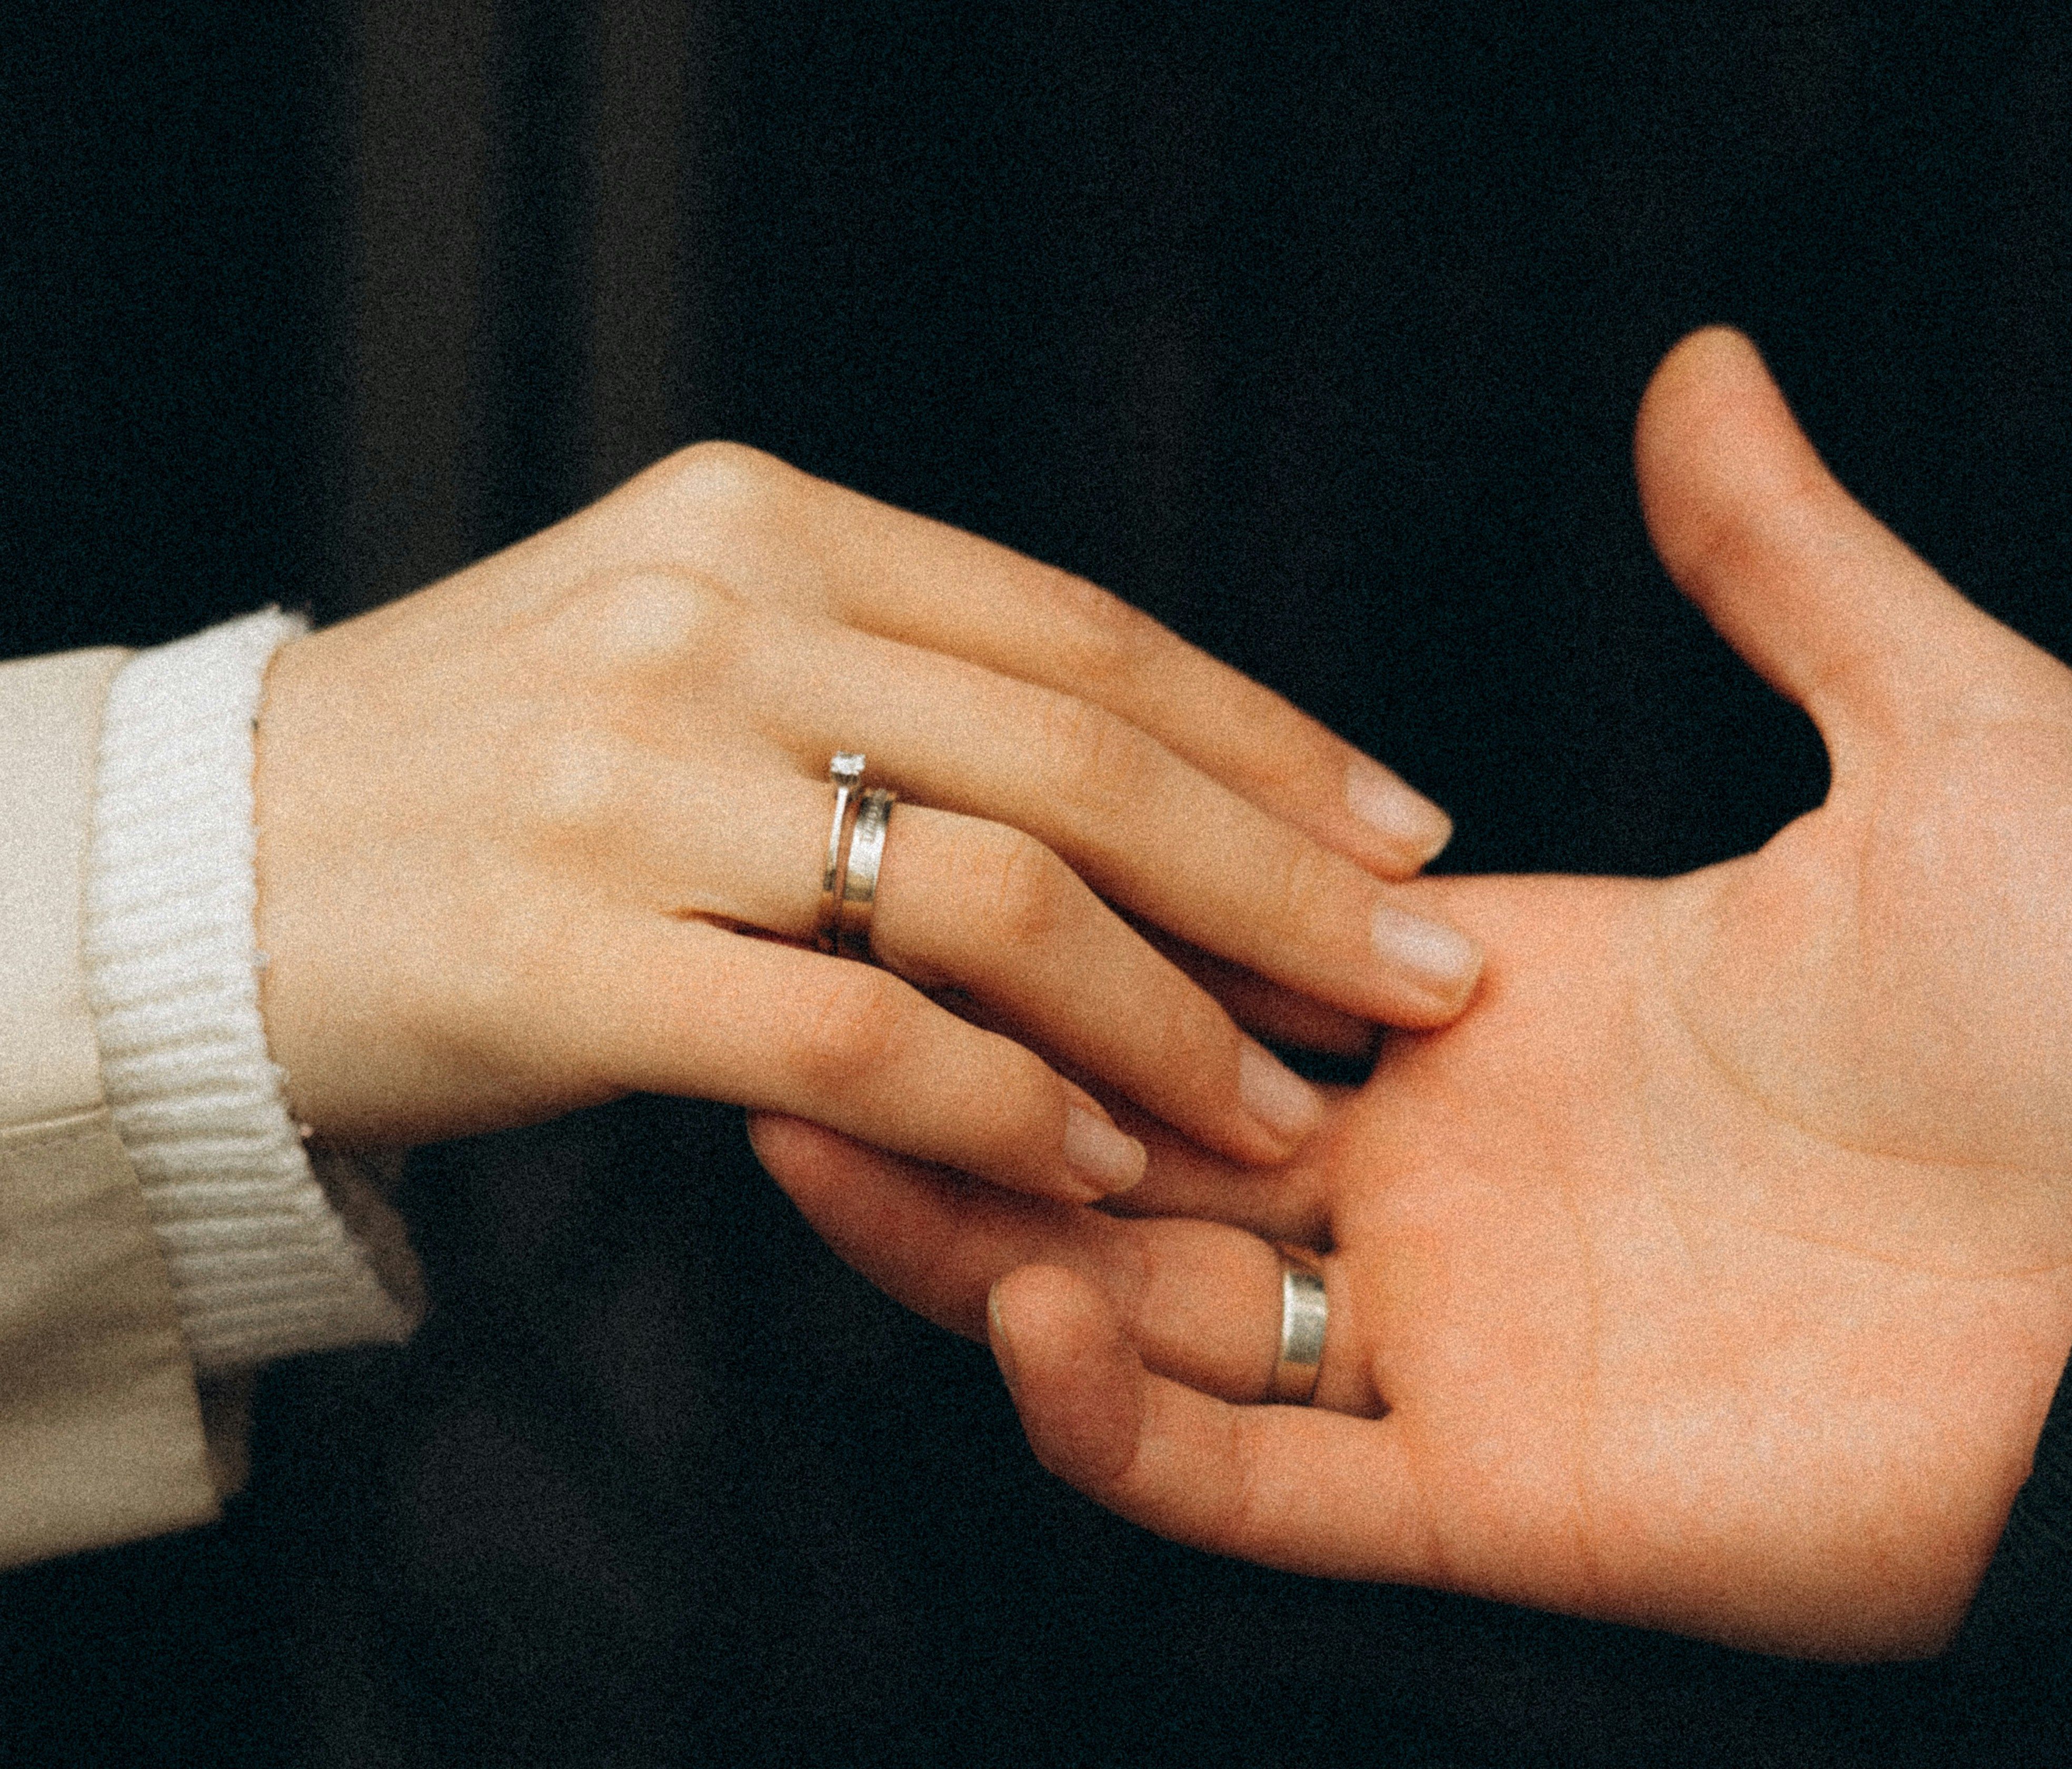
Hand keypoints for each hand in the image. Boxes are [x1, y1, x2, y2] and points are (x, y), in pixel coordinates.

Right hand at [252, 443, 1481, 1198]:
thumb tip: (1157, 777)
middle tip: (1423, 986)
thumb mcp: (698, 658)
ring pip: (993, 898)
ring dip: (1171, 1022)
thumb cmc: (499, 776)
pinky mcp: (566, 953)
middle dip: (1284, 888)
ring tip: (1282, 1111)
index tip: (1405, 837)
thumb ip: (898, 682)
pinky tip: (1097, 1169)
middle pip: (1080, 761)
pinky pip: (854, 1040)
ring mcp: (633, 783)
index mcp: (767, 526)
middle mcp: (713, 622)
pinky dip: (1001, 1111)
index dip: (1271, 742)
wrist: (212, 872)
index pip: (1085, 637)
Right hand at [753, 329, 2071, 1657]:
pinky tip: (1003, 1300)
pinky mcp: (1485, 1495)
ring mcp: (1454, 1350)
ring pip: (1141, 1313)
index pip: (1225, 968)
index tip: (939, 845)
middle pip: (1135, 1139)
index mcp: (1510, 1019)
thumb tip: (1706, 374)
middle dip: (968, 1068)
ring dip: (966, 1233)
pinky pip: (1244, 1478)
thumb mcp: (1940, 733)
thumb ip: (1789, 566)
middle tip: (802, 978)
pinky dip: (1108, 1415)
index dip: (1081, 920)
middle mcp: (1450, 1187)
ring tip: (815, 1121)